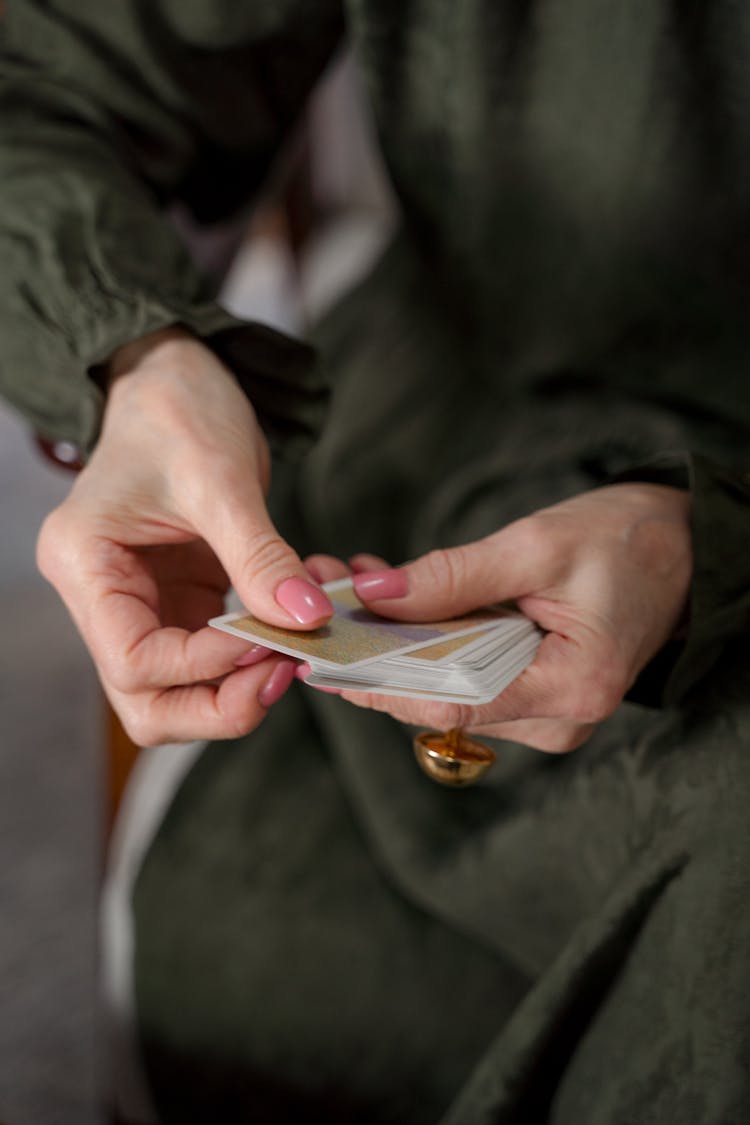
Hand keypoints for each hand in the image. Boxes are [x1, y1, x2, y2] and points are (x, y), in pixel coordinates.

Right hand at [37, 328, 332, 745]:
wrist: (176, 377)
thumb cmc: (178, 408)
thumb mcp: (220, 479)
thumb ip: (261, 557)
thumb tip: (308, 621)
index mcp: (85, 565)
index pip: (134, 661)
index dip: (205, 668)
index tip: (269, 642)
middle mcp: (104, 597)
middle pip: (146, 700)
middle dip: (216, 704)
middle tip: (284, 673)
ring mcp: (141, 603)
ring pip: (178, 692)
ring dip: (237, 689)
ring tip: (294, 655)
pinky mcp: (179, 600)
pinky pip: (212, 656)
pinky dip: (252, 657)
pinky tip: (292, 631)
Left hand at [341, 484, 691, 751]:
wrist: (680, 550)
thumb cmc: (626, 543)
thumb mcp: (536, 546)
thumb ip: (453, 576)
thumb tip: (375, 595)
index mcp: (571, 688)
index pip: (453, 703)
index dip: (380, 684)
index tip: (323, 657)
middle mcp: (556, 719)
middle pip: (440, 699)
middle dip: (376, 649)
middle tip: (324, 596)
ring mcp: (545, 714)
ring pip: (445, 687)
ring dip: (396, 638)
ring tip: (352, 580)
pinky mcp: (534, 697)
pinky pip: (465, 675)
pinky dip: (427, 638)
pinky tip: (394, 595)